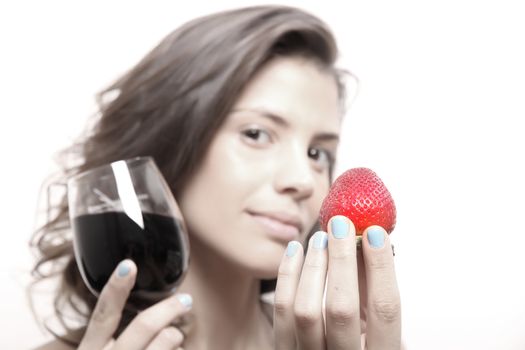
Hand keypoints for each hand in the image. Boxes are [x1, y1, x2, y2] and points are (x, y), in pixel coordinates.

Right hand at [78, 260, 191, 349]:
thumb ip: (112, 337)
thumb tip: (145, 310)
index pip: (103, 315)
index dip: (115, 289)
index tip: (129, 265)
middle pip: (144, 325)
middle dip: (169, 308)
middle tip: (185, 300)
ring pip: (167, 341)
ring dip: (175, 337)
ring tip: (172, 339)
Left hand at [273, 215, 400, 349]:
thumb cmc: (358, 344)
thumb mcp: (375, 327)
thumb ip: (371, 290)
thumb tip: (368, 239)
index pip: (384, 310)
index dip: (381, 268)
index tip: (375, 231)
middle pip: (341, 309)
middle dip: (342, 260)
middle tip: (341, 224)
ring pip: (306, 310)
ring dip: (314, 266)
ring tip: (320, 236)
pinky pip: (282, 311)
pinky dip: (287, 275)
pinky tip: (295, 249)